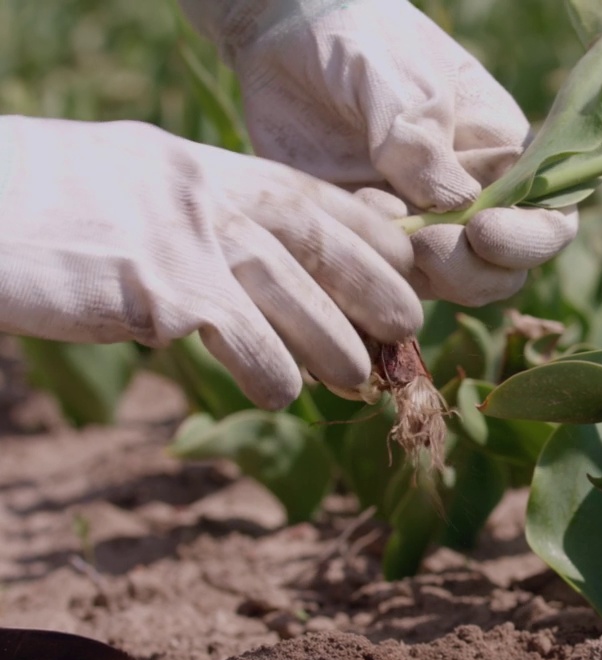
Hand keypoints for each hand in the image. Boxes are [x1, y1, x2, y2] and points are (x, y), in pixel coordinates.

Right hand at [0, 116, 421, 408]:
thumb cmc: (34, 207)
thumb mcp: (124, 186)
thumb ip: (186, 212)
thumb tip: (231, 263)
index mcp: (198, 166)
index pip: (301, 193)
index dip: (362, 228)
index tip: (404, 259)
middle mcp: (200, 193)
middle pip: (311, 238)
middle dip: (369, 283)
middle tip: (409, 327)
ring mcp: (179, 237)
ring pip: (287, 290)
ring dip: (331, 340)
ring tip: (361, 380)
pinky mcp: (154, 288)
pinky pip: (236, 334)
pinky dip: (267, 369)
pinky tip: (282, 395)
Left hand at [179, 0, 578, 305]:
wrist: (275, 38)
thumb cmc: (354, 38)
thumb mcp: (393, 72)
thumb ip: (421, 135)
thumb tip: (454, 206)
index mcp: (503, 152)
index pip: (550, 214)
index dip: (531, 238)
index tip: (484, 231)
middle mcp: (473, 198)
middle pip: (504, 269)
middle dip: (475, 271)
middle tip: (428, 245)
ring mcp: (422, 225)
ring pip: (450, 284)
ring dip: (424, 273)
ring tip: (378, 216)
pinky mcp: (372, 242)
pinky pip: (387, 280)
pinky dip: (372, 266)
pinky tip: (344, 212)